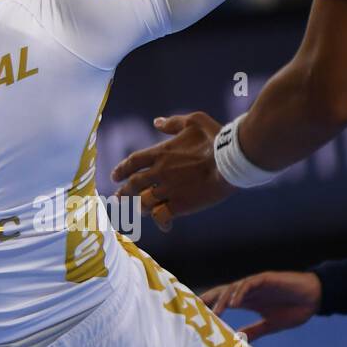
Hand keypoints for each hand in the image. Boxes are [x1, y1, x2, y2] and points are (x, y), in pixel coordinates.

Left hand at [112, 111, 237, 230]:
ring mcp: (169, 189)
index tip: (115, 176)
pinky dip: (160, 221)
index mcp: (160, 152)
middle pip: (134, 184)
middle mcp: (160, 172)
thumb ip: (173, 123)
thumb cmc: (216, 138)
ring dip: (139, 207)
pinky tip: (163, 225)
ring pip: (144, 202)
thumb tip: (156, 122)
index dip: (122, 169)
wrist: (231, 160)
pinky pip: (162, 216)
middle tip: (118, 197)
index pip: (133, 162)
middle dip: (124, 192)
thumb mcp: (193, 121)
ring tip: (137, 211)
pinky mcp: (181, 204)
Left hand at [200, 271, 320, 340]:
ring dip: (223, 299)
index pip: (223, 301)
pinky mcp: (266, 278)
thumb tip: (240, 340)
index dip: (210, 305)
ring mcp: (256, 283)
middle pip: (223, 292)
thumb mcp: (271, 324)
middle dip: (209, 300)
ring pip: (233, 288)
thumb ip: (255, 330)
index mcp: (248, 300)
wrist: (314, 298)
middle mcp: (248, 291)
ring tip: (216, 312)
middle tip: (196, 310)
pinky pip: (249, 283)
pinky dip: (241, 292)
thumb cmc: (294, 308)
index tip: (196, 315)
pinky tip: (235, 303)